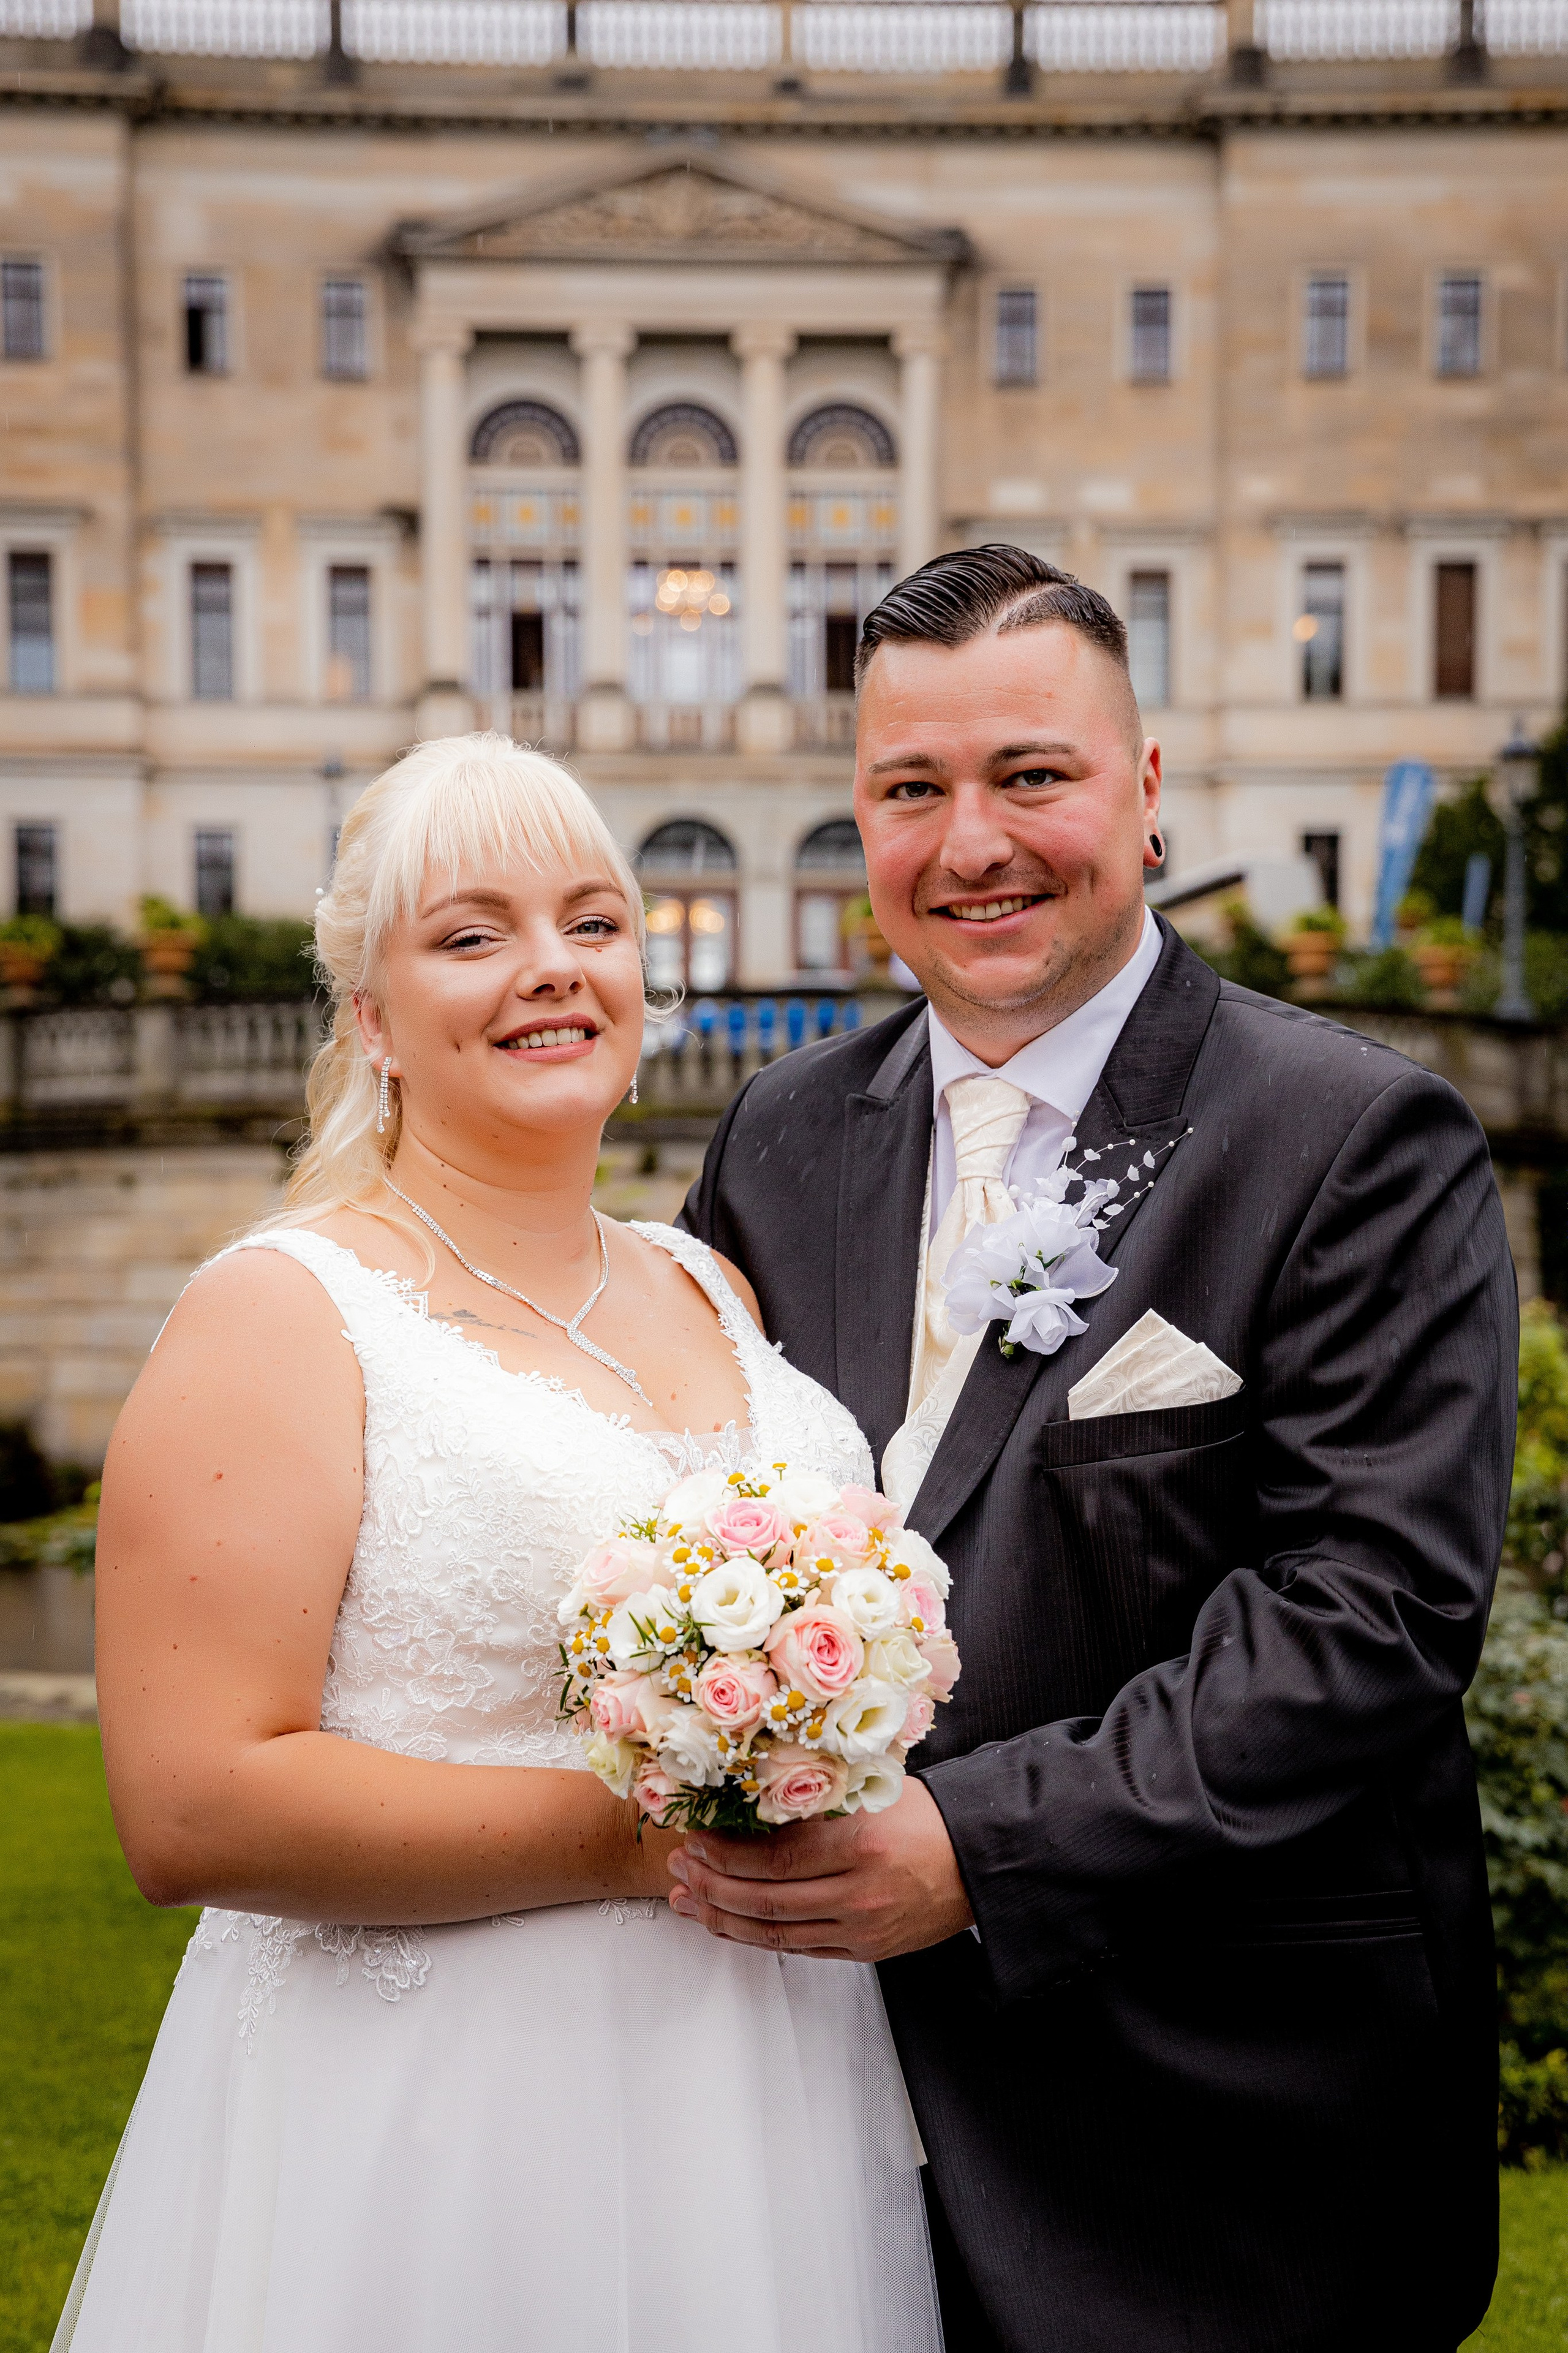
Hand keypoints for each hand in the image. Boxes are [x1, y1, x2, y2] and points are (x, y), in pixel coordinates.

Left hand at [666, 1776, 972, 1960]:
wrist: (981, 1858)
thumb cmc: (926, 1816)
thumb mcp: (869, 1793)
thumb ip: (814, 1802)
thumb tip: (744, 1803)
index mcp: (861, 1846)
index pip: (775, 1859)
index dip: (726, 1855)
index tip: (694, 1840)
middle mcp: (860, 1894)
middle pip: (767, 1901)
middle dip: (712, 1888)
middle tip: (678, 1870)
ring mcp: (864, 1928)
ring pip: (778, 1934)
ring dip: (725, 1919)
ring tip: (688, 1900)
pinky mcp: (867, 1950)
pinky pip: (801, 1949)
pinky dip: (759, 1937)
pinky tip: (731, 1923)